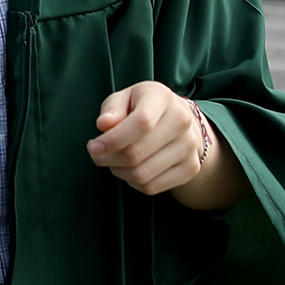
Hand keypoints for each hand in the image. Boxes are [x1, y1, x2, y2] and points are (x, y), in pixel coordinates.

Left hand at [90, 81, 247, 211]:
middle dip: (109, 158)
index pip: (141, 123)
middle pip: (137, 153)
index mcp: (162, 98)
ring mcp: (189, 147)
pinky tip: (130, 169)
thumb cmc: (143, 107)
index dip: (113, 139)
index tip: (93, 147)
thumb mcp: (124, 99)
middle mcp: (182, 121)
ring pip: (142, 174)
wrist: (180, 120)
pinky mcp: (191, 168)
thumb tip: (104, 124)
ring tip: (114, 160)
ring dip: (119, 171)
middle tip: (97, 154)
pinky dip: (133, 183)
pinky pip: (152, 187)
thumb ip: (112, 109)